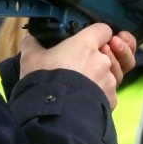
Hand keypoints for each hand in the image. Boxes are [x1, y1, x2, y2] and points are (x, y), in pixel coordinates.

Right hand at [19, 24, 136, 108]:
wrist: (55, 113)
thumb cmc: (44, 78)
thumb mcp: (30, 58)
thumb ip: (33, 44)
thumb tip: (32, 39)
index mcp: (86, 44)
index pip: (104, 30)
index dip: (97, 35)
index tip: (87, 42)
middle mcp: (103, 60)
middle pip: (108, 54)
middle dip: (98, 59)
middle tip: (80, 67)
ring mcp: (109, 81)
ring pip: (111, 74)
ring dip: (101, 77)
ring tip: (84, 85)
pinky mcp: (112, 100)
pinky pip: (109, 94)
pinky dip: (101, 95)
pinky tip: (87, 100)